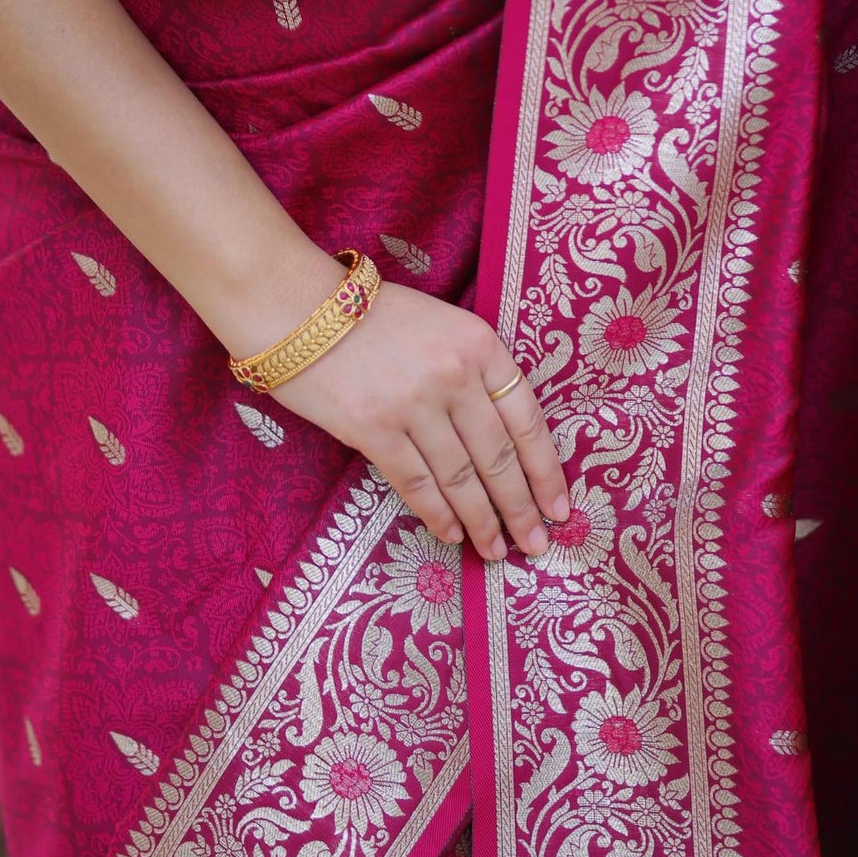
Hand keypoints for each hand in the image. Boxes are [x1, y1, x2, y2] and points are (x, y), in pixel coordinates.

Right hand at [259, 265, 568, 562]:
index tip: (559, 506)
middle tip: (536, 544)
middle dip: (521, 508)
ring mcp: (414, 404)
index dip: (547, 470)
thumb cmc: (372, 316)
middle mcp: (454, 375)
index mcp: (480, 345)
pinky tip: (452, 535)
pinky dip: (438, 515)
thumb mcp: (442, 326)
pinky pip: (416, 483)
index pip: (527, 419)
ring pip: (461, 477)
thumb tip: (500, 440)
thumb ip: (474, 371)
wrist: (298, 306)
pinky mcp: (373, 428)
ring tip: (496, 550)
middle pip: (499, 457)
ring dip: (482, 521)